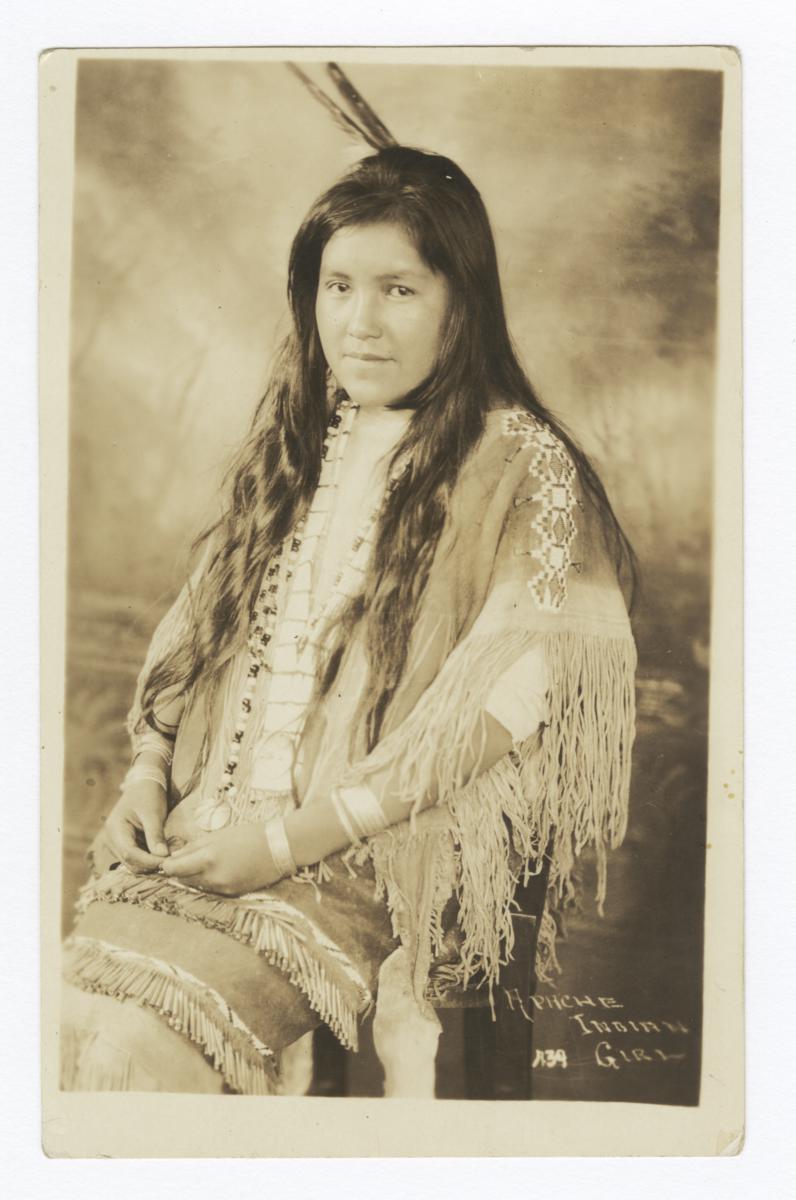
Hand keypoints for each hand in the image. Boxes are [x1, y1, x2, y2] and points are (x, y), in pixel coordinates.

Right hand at [102, 779, 168, 872]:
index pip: (130, 854)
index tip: (168, 862)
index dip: (149, 861)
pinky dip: (151, 857)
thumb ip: (156, 835)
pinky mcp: (126, 845)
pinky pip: (138, 858)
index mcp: (115, 829)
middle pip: (130, 862)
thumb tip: (162, 856)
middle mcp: (112, 840)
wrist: (143, 785)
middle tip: (173, 860)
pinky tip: (165, 851)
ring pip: (134, 863)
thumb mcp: (153, 813)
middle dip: (152, 864)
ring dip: (152, 862)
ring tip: (171, 853)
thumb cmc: (148, 795)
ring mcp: (118, 844)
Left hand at [160, 824, 281, 895]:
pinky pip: (211, 891)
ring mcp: (223, 888)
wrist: (279, 847)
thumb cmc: (248, 835)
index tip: (166, 862)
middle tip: (182, 863)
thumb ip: (193, 848)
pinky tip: (217, 871)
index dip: (167, 866)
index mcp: (208, 858)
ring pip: (196, 887)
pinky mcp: (232, 894)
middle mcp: (213, 877)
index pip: (174, 869)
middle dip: (179, 873)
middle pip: (183, 880)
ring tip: (202, 865)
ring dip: (194, 878)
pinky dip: (208, 883)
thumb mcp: (218, 836)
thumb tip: (173, 857)